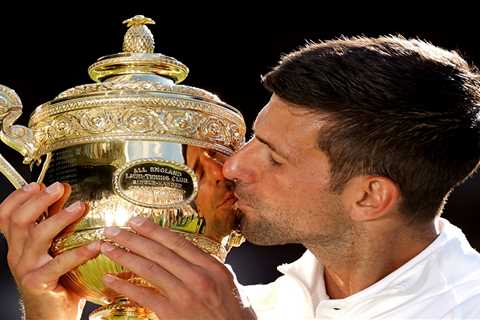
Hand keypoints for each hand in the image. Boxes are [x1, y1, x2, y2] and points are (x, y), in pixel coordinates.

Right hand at [0, 182, 100, 319]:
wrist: (51, 315)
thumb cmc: (57, 280)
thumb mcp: (54, 248)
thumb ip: (58, 224)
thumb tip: (67, 195)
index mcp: (18, 244)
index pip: (6, 215)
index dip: (18, 197)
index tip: (38, 184)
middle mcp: (17, 254)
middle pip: (19, 221)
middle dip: (39, 201)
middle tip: (59, 188)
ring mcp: (26, 269)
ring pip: (37, 237)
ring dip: (60, 219)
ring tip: (80, 207)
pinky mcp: (39, 283)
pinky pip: (58, 264)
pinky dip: (77, 253)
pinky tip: (95, 245)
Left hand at [101, 217, 255, 319]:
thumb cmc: (234, 316)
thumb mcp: (230, 285)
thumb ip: (211, 269)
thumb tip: (195, 256)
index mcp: (212, 267)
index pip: (178, 242)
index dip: (154, 229)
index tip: (136, 221)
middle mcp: (198, 277)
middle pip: (159, 251)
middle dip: (133, 238)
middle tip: (113, 229)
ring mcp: (184, 295)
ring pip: (148, 268)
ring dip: (124, 256)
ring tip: (107, 248)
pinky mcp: (172, 313)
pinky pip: (143, 295)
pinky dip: (124, 286)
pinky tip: (110, 279)